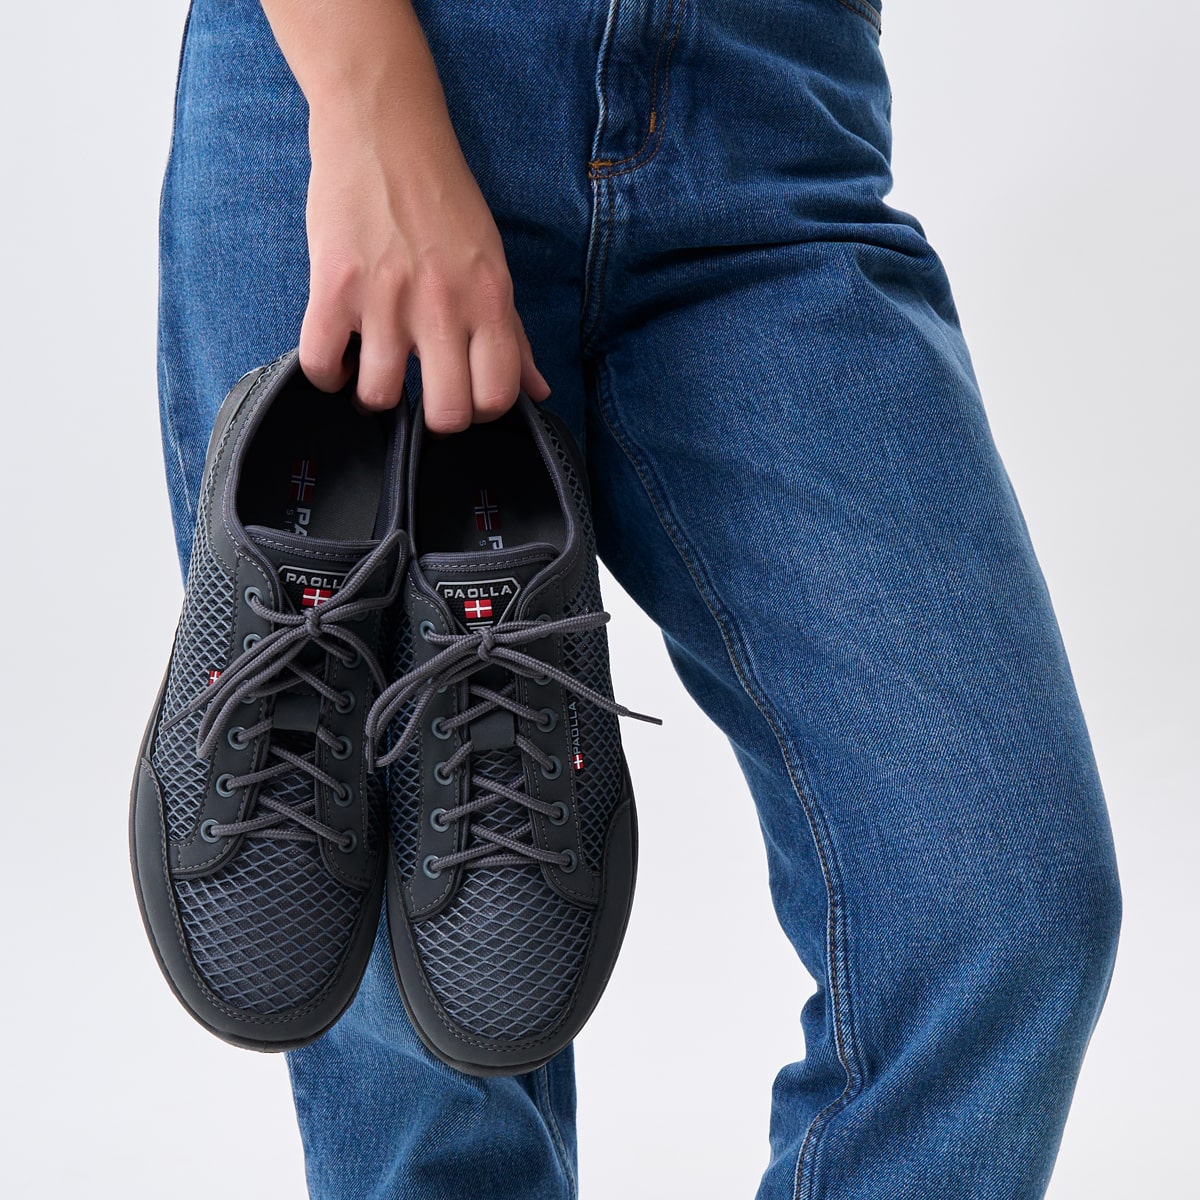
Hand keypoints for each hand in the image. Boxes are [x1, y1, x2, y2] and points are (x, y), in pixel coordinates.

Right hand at [292, 82, 549, 432]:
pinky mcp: (334, 286)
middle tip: (421, 395)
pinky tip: (337, 359)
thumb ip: (513, 335)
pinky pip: (321, 362)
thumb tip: (538, 390)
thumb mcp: (492, 265)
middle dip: (432, 417)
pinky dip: (325, 374)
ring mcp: (386, 298)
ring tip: (374, 371)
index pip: (497, 397)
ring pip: (380, 395)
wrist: (386, 133)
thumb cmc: (444, 201)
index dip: (481, 411)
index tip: (464, 395)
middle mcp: (443, 305)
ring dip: (374, 395)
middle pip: (446, 413)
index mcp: (488, 302)